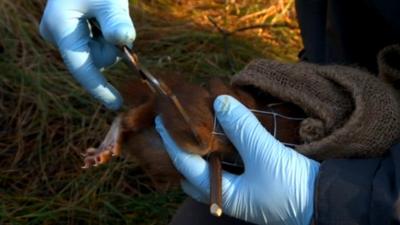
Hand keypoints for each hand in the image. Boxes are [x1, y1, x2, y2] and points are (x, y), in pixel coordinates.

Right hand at [40, 0, 135, 109]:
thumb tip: (124, 40)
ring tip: (105, 14)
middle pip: (95, 60)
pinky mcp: (71, 34)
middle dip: (112, 47)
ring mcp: (63, 35)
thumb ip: (116, 19)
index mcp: (60, 28)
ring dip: (111, 40)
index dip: (100, 89)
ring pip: (98, 54)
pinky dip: (106, 37)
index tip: (117, 105)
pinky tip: (100, 18)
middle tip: (115, 21)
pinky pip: (95, 46)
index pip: (81, 68)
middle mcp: (57, 35)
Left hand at [155, 95, 319, 224]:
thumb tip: (219, 102)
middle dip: (184, 150)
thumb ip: (242, 129)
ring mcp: (243, 189)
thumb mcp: (265, 156)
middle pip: (195, 172)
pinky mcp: (255, 182)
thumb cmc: (293, 188)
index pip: (187, 166)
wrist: (330, 202)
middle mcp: (229, 194)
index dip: (173, 142)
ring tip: (201, 124)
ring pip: (213, 167)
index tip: (162, 120)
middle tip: (180, 125)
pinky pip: (231, 163)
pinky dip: (225, 147)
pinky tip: (227, 131)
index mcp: (223, 196)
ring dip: (205, 147)